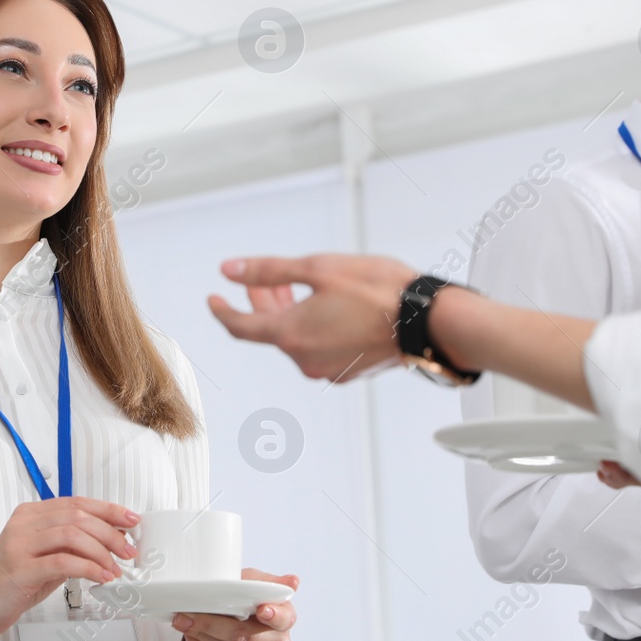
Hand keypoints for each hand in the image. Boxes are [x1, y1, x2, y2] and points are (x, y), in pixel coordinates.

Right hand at [0, 497, 138, 640]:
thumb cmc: (14, 581)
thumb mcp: (46, 557)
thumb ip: (71, 544)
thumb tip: (111, 537)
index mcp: (30, 514)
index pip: (76, 503)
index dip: (108, 509)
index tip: (131, 519)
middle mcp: (24, 524)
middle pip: (77, 516)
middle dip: (110, 533)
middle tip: (128, 550)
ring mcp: (20, 544)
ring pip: (72, 534)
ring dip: (101, 551)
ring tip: (115, 568)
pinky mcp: (21, 568)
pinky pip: (62, 561)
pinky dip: (88, 567)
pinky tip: (100, 577)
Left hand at [174, 569, 297, 640]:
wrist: (240, 625)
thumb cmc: (249, 602)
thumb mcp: (254, 584)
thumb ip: (266, 582)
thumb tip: (293, 581)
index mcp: (286, 617)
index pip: (282, 618)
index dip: (272, 615)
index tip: (261, 609)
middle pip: (244, 635)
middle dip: (211, 624)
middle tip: (188, 614)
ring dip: (203, 638)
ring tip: (186, 625)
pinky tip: (194, 640)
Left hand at [208, 254, 418, 380]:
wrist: (428, 321)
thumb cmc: (378, 289)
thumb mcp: (318, 269)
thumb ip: (269, 271)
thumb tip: (229, 271)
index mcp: (290, 335)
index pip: (239, 327)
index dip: (222, 310)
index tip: (213, 298)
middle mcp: (304, 360)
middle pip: (269, 331)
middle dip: (262, 302)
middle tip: (266, 279)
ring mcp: (327, 369)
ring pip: (294, 339)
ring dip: (289, 313)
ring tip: (298, 286)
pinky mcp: (348, 372)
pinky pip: (317, 348)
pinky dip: (311, 327)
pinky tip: (325, 307)